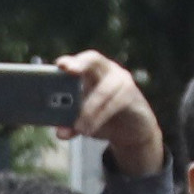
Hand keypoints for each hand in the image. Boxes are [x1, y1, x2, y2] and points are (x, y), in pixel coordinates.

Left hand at [58, 49, 163, 176]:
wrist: (133, 131)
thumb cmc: (105, 120)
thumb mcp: (84, 122)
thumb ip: (71, 125)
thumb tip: (60, 132)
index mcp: (91, 72)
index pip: (80, 60)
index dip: (70, 60)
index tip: (60, 64)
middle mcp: (107, 71)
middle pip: (94, 60)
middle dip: (80, 64)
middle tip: (68, 71)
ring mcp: (122, 81)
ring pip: (102, 90)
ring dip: (88, 110)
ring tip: (79, 127)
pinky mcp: (132, 95)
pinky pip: (114, 104)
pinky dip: (100, 117)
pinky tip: (91, 129)